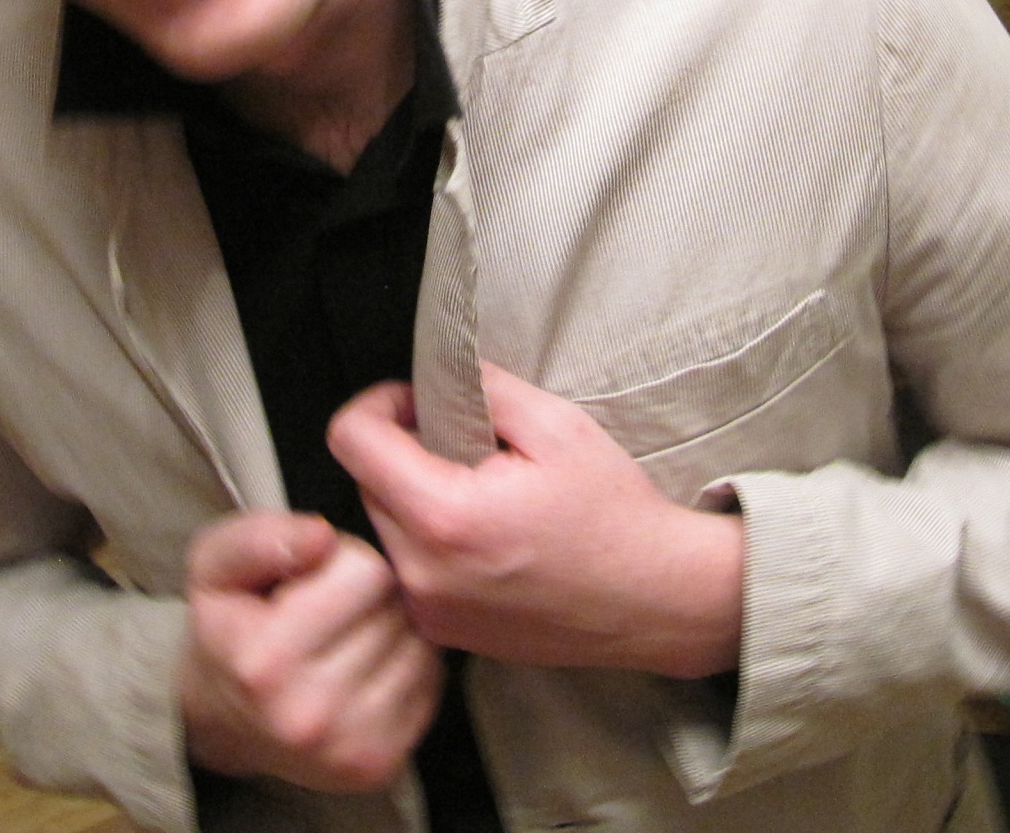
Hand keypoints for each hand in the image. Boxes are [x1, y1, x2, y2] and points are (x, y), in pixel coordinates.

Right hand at [178, 510, 443, 793]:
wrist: (225, 719)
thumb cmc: (228, 627)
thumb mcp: (215, 565)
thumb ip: (260, 538)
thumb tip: (321, 537)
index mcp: (266, 662)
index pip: (368, 572)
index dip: (346, 558)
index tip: (316, 577)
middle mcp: (309, 715)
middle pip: (398, 608)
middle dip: (372, 595)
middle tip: (333, 609)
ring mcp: (348, 749)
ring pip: (420, 645)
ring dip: (393, 629)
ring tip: (348, 637)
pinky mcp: (380, 765)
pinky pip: (429, 683)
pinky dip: (406, 666)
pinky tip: (366, 668)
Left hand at [327, 363, 745, 679]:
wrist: (658, 600)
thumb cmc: (615, 515)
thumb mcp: (556, 424)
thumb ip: (481, 387)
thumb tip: (433, 376)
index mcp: (444, 516)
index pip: (351, 441)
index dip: (380, 404)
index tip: (418, 401)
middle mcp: (423, 573)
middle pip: (365, 483)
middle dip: (402, 453)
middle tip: (465, 447)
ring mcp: (430, 611)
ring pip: (384, 526)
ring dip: (415, 499)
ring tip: (481, 495)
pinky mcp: (444, 633)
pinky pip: (409, 567)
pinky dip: (432, 543)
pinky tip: (486, 537)